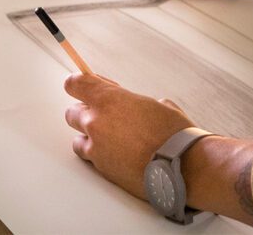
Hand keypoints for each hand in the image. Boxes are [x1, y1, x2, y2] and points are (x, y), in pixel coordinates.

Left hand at [64, 74, 194, 200]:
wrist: (181, 167)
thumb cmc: (172, 133)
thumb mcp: (154, 104)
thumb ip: (132, 102)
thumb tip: (131, 106)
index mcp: (108, 99)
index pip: (75, 83)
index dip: (79, 84)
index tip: (85, 86)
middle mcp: (96, 121)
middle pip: (72, 112)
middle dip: (85, 112)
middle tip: (104, 116)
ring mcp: (96, 147)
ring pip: (77, 138)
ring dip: (89, 136)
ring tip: (109, 140)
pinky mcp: (101, 168)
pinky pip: (89, 158)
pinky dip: (97, 156)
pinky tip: (114, 155)